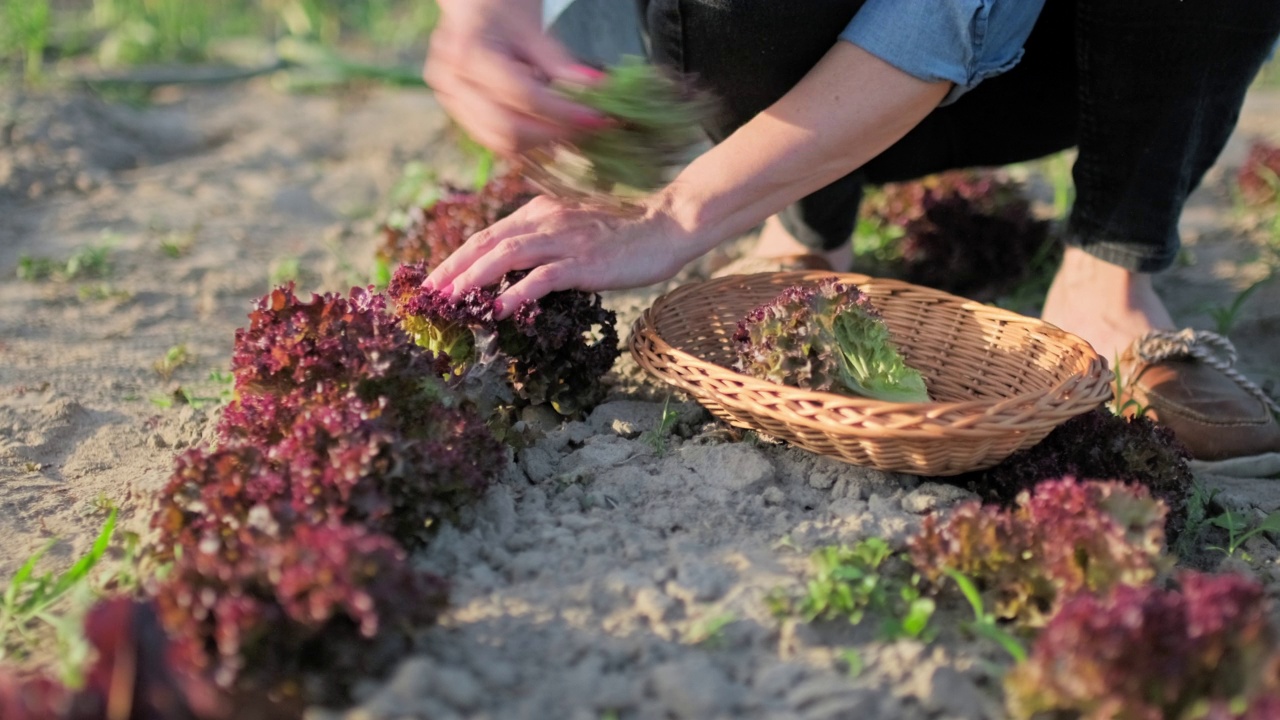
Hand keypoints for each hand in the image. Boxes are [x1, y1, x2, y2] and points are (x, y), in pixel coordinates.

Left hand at [423, 194, 704, 316]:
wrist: (666, 224)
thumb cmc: (625, 232)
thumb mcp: (575, 229)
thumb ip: (545, 242)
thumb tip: (516, 272)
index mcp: (539, 211)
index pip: (488, 234)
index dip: (457, 256)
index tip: (435, 279)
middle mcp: (545, 220)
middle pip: (486, 243)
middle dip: (452, 268)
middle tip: (428, 294)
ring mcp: (564, 240)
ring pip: (505, 256)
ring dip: (472, 279)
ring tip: (450, 301)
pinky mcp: (583, 261)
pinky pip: (541, 278)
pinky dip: (516, 293)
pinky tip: (498, 310)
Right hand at [425, 0, 611, 154]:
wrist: (471, 2)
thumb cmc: (501, 6)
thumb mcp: (532, 27)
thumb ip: (559, 62)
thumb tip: (595, 88)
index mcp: (469, 53)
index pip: (523, 96)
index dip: (563, 112)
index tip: (595, 116)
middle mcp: (452, 82)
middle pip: (507, 129)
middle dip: (552, 133)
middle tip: (585, 126)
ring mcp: (450, 100)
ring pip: (499, 142)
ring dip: (538, 140)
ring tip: (566, 125)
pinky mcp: (457, 112)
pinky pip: (492, 138)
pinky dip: (522, 138)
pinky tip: (544, 124)